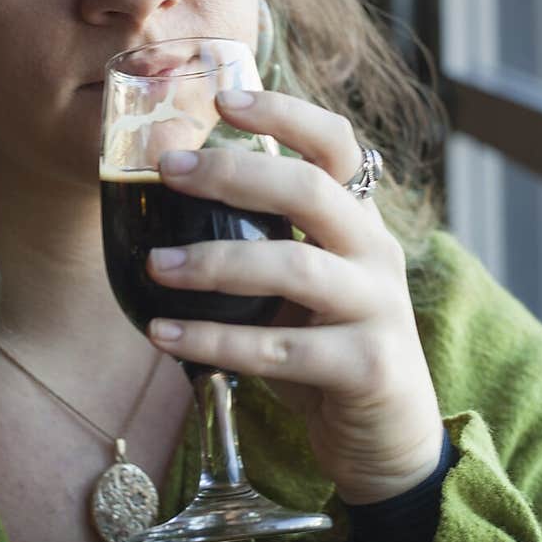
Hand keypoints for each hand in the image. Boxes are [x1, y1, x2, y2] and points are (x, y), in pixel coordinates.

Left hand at [145, 88, 443, 504]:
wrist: (388, 442)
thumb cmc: (325, 350)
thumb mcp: (302, 285)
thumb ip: (262, 242)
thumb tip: (164, 198)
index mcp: (358, 221)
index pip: (335, 145)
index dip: (283, 114)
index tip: (221, 99)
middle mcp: (376, 253)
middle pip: (312, 190)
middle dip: (235, 173)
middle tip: (168, 168)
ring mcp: (379, 309)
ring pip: (295, 268)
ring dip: (215, 262)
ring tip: (153, 264)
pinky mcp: (367, 367)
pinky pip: (280, 349)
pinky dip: (215, 342)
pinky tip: (163, 337)